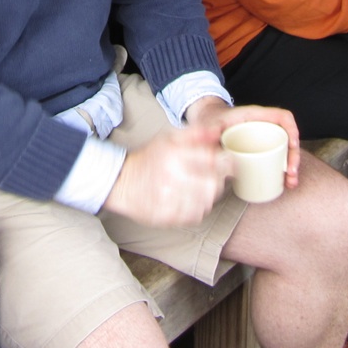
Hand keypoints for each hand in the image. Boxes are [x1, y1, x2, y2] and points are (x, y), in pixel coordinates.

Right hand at [103, 124, 231, 227]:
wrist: (122, 181)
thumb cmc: (149, 158)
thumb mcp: (169, 138)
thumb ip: (195, 133)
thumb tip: (218, 131)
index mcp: (174, 153)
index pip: (213, 159)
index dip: (225, 161)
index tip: (224, 162)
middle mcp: (171, 176)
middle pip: (214, 183)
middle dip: (218, 180)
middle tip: (211, 177)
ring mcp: (168, 198)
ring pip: (207, 202)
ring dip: (209, 195)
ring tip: (199, 188)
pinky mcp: (166, 216)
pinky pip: (196, 215)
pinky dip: (198, 208)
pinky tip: (190, 200)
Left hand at [184, 98, 302, 187]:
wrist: (207, 121)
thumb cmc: (211, 120)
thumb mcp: (210, 124)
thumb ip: (208, 131)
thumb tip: (210, 141)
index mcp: (256, 116)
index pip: (282, 117)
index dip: (292, 130)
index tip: (292, 146)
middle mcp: (264, 126)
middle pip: (288, 137)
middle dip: (294, 156)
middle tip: (291, 174)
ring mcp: (264, 138)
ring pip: (285, 150)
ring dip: (291, 167)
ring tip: (290, 183)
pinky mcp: (260, 149)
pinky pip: (277, 158)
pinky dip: (283, 171)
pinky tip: (285, 184)